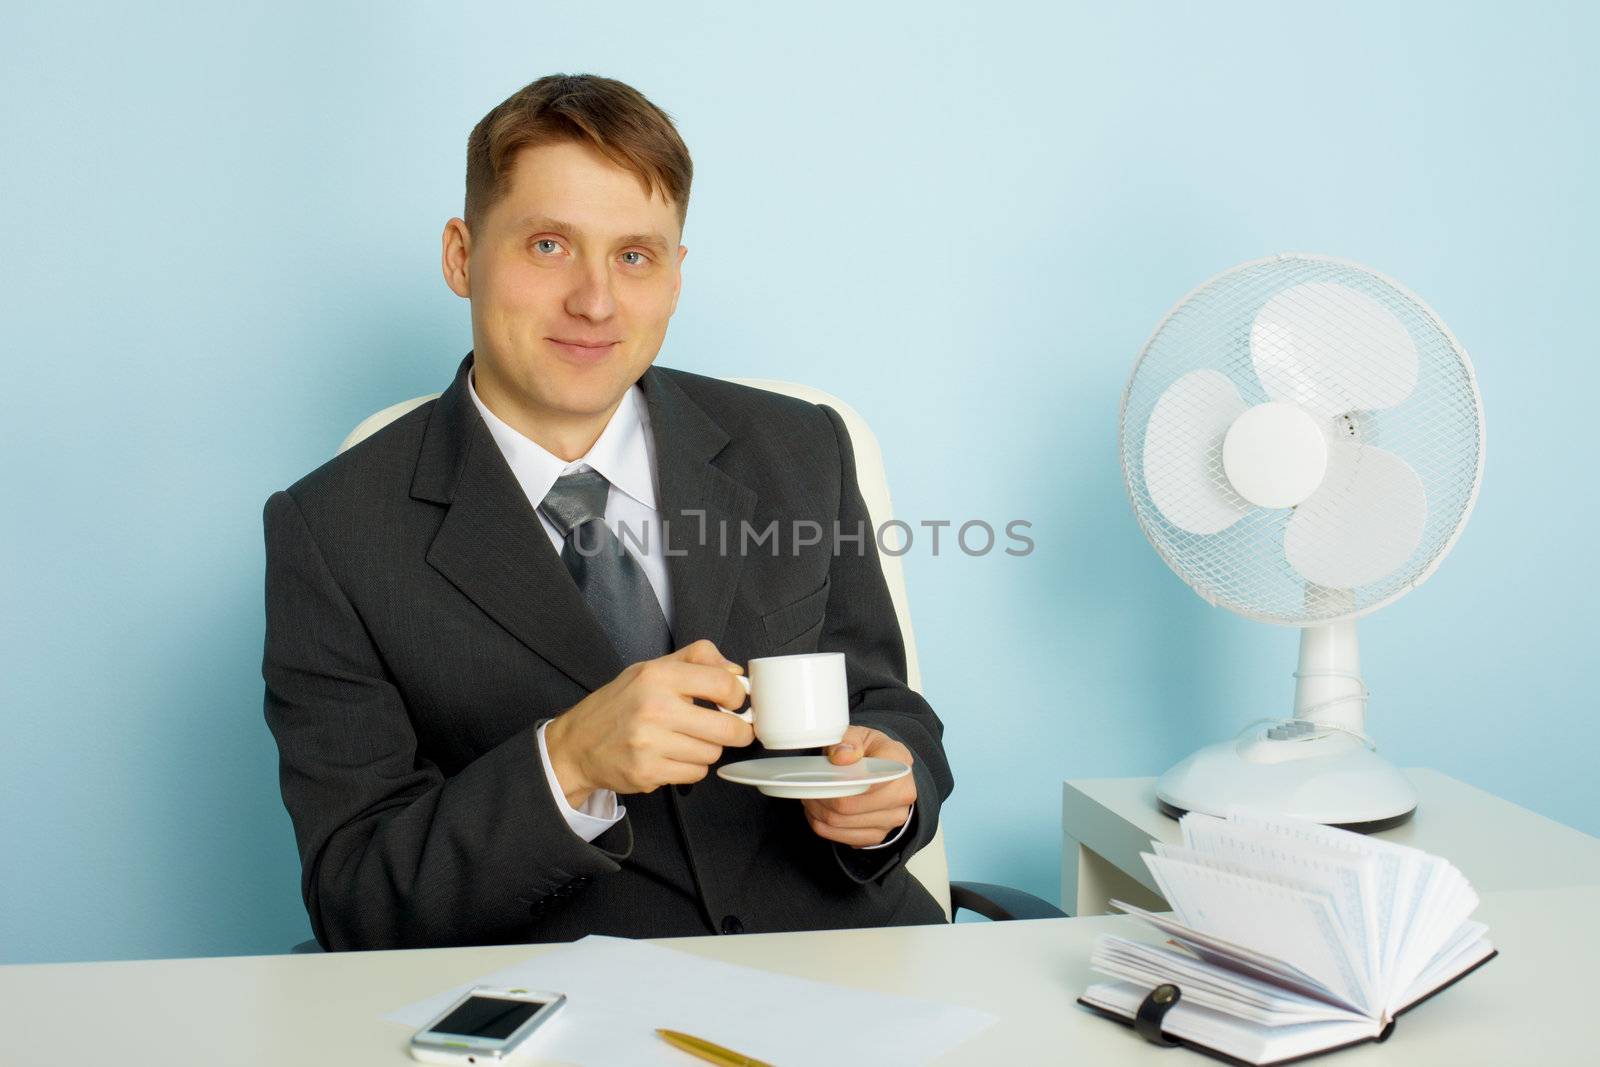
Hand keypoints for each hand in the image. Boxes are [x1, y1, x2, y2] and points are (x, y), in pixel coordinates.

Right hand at [544, 639, 754, 804]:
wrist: (577, 744)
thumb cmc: (618, 705)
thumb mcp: (651, 668)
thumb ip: (696, 660)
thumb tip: (736, 671)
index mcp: (658, 676)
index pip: (723, 683)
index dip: (738, 695)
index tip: (736, 701)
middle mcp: (654, 708)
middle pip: (727, 728)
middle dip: (737, 731)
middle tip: (733, 729)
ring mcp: (650, 743)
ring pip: (712, 753)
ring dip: (707, 749)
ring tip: (687, 740)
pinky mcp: (648, 772)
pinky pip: (695, 774)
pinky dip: (691, 768)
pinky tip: (674, 756)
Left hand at [802, 725, 916, 847]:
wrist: (883, 770)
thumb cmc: (870, 751)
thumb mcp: (858, 735)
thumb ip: (848, 740)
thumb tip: (841, 757)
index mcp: (898, 763)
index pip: (867, 780)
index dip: (839, 781)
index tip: (823, 775)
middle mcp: (902, 794)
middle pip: (848, 805)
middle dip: (821, 797)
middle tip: (808, 787)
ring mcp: (893, 818)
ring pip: (842, 823)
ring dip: (818, 812)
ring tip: (811, 797)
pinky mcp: (880, 835)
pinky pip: (844, 838)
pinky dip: (825, 826)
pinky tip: (819, 812)